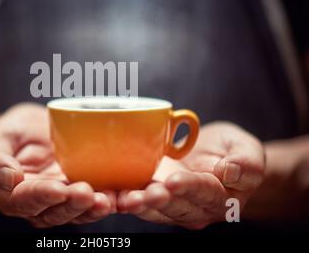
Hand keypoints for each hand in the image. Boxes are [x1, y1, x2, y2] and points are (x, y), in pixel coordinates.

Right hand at [0, 103, 115, 227]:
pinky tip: (120, 195)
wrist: (33, 130)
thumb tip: (9, 178)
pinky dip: (108, 201)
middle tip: (87, 193)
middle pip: (55, 212)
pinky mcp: (80, 191)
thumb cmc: (12, 133)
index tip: (57, 188)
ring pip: (77, 212)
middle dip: (72, 205)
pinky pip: (93, 201)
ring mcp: (62, 200)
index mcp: (13, 194)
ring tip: (107, 200)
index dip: (42, 196)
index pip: (25, 200)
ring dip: (92, 209)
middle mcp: (39, 204)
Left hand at [117, 122, 264, 228]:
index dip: (189, 187)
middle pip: (176, 206)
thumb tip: (232, 170)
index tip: (174, 181)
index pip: (205, 192)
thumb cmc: (233, 151)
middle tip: (145, 193)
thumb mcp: (247, 150)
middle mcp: (195, 207)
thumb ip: (246, 163)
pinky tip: (112, 195)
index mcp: (221, 197)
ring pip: (155, 209)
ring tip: (125, 199)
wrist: (216, 156)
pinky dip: (125, 199)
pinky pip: (140, 200)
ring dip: (139, 204)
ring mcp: (173, 204)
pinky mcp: (155, 196)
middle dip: (159, 200)